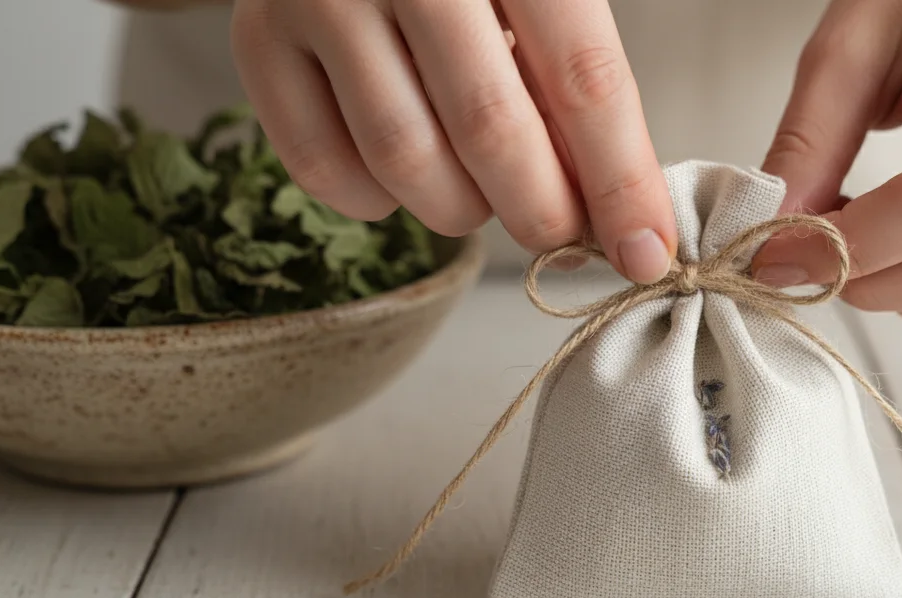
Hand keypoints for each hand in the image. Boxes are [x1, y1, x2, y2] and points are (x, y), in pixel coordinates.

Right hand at [230, 0, 676, 282]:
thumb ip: (576, 79)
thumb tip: (617, 211)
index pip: (583, 77)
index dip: (621, 181)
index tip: (645, 253)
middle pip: (490, 129)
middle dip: (542, 210)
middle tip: (561, 234)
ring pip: (405, 161)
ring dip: (462, 209)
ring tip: (483, 188)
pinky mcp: (257, 39)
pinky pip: (324, 171)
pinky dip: (379, 202)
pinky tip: (407, 171)